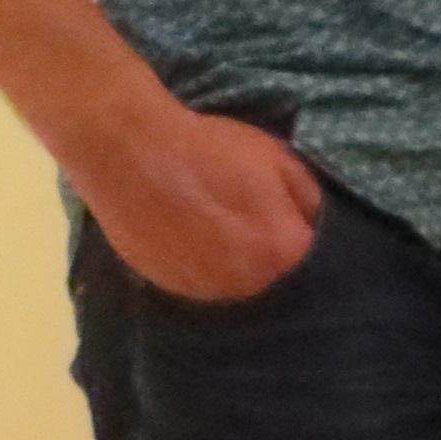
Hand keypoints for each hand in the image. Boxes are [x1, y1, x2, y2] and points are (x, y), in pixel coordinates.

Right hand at [72, 99, 321, 302]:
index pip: (302, 248)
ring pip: (232, 278)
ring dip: (228, 258)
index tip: (271, 204)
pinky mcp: (167, 287)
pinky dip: (196, 262)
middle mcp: (248, 282)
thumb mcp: (279, 158)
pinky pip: (196, 279)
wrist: (131, 154)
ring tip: (207, 220)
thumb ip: (306, 197)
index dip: (288, 223)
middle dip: (260, 243)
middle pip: (267, 268)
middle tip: (236, 209)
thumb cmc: (211, 151)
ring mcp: (204, 289)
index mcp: (282, 250)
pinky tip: (185, 233)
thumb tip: (309, 221)